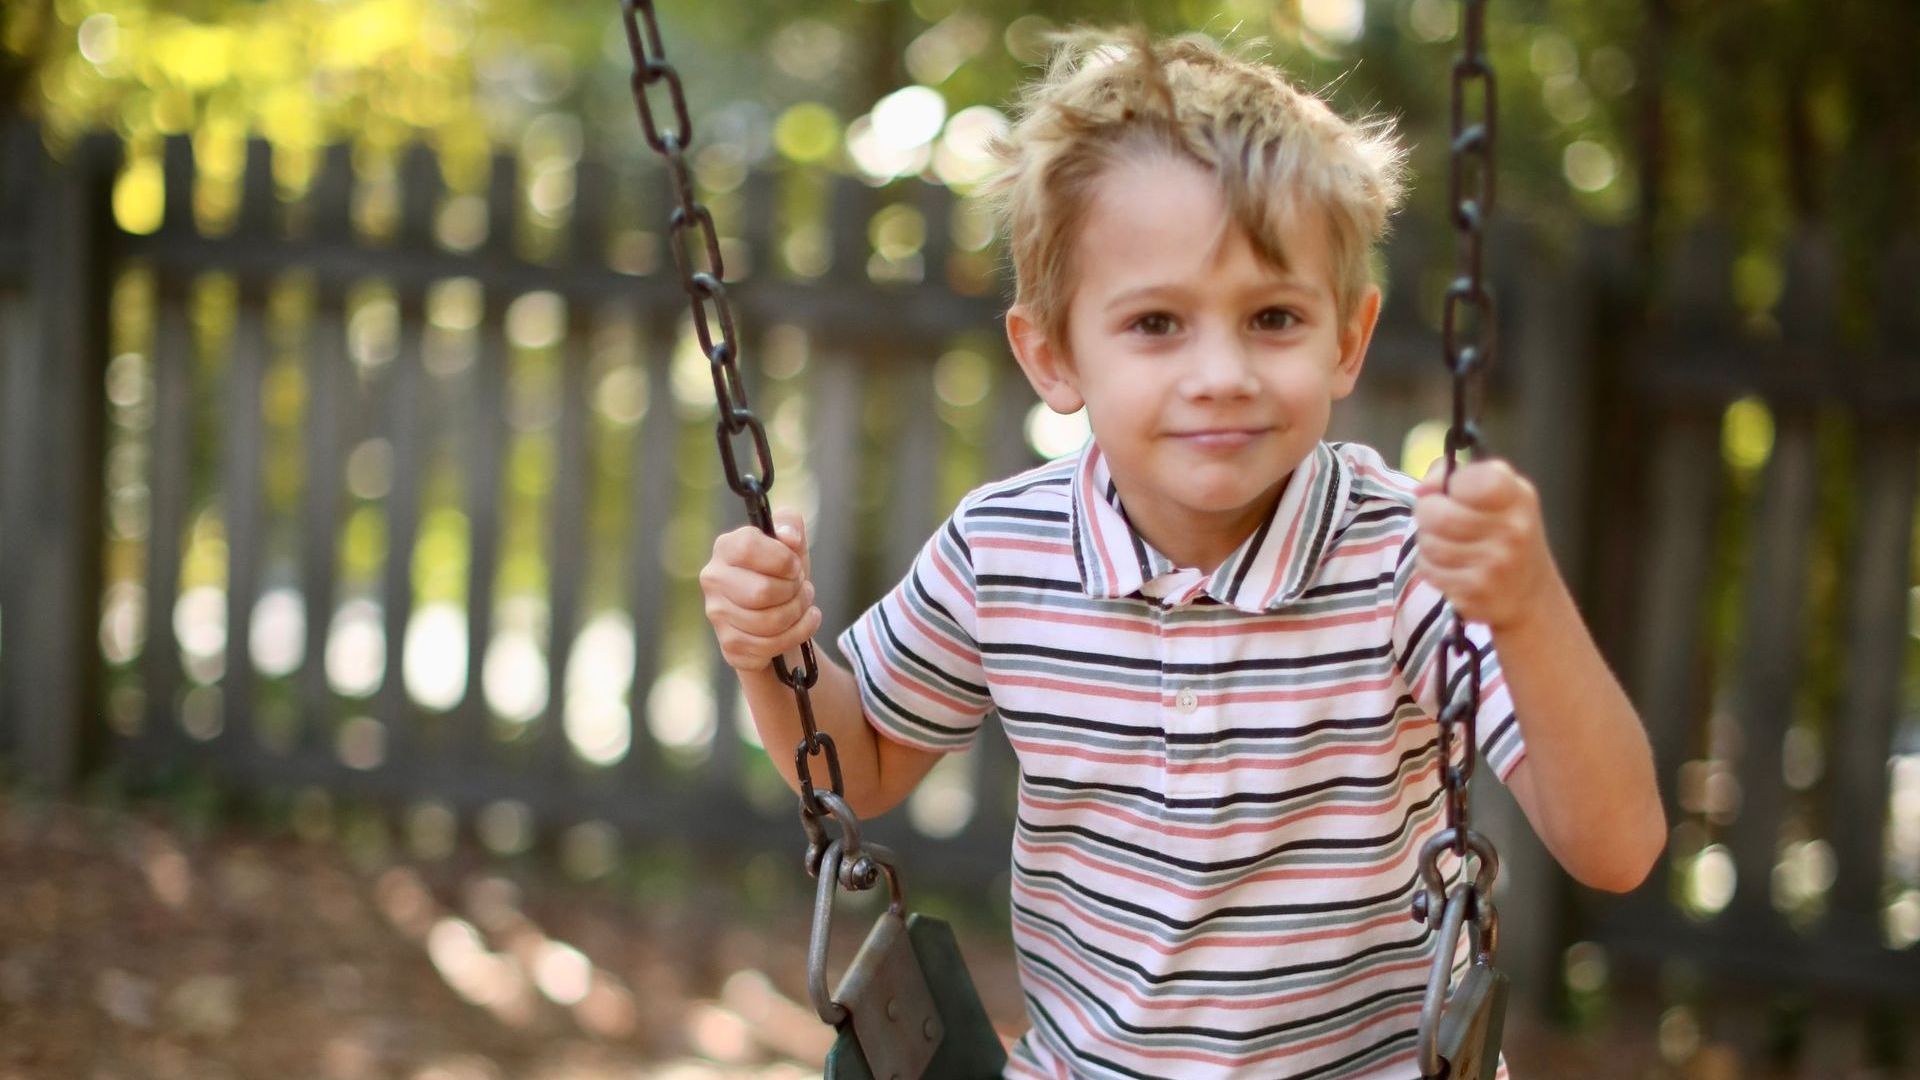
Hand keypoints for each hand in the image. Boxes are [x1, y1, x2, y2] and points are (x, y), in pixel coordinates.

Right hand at [699, 507, 822, 672]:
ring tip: (803, 604)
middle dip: (794, 591)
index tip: (794, 565)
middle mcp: (713, 579)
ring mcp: (718, 614)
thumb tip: (789, 536)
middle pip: (761, 591)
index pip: (748, 547)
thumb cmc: (783, 575)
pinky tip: (802, 624)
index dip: (781, 559)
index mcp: (725, 548)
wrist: (781, 618)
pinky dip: (798, 634)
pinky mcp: (730, 645)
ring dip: (798, 612)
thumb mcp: (792, 546)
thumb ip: (791, 525)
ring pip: (770, 621)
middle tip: (801, 587)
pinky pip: (771, 645)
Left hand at [1413, 458, 1555, 632]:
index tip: (1456, 492)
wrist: (1531, 591)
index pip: (1469, 480)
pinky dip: (1432, 567)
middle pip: (1436, 514)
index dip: (1451, 484)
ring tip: (1448, 544)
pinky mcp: (1477, 591)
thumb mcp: (1494, 491)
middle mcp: (1512, 529)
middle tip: (1438, 519)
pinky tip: (1452, 567)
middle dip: (1427, 514)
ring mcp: (1495, 563)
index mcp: (1516, 496)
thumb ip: (1453, 475)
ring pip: (1429, 543)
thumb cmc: (1503, 530)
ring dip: (1428, 542)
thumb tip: (1422, 490)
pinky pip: (1430, 570)